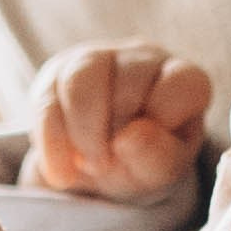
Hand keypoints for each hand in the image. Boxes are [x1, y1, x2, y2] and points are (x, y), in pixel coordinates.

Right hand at [23, 42, 213, 202]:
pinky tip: (63, 173)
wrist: (99, 166)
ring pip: (82, 79)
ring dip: (83, 132)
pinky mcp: (57, 73)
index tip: (147, 148)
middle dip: (117, 131)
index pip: (182, 81)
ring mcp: (97, 58)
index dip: (163, 118)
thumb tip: (130, 137)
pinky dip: (54, 144)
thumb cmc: (142, 160)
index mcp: (182, 77)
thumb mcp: (161, 170)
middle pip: (128, 79)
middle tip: (113, 165)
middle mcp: (142, 57)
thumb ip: (158, 157)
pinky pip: (48, 101)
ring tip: (90, 166)